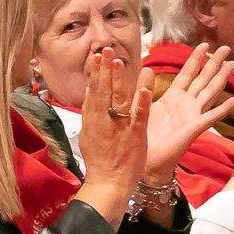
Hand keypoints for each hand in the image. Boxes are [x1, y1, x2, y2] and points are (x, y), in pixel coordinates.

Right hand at [76, 48, 152, 211]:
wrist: (108, 183)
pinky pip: (139, 117)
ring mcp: (119, 128)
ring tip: (121, 61)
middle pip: (104, 91)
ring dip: (120, 80)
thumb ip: (90, 114)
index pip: (94, 92)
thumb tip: (89, 93)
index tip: (98, 57)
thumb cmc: (100, 161)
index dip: (96, 73)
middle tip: (106, 50)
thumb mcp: (88, 135)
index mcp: (93, 120)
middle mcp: (103, 121)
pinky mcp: (135, 136)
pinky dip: (142, 102)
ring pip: (119, 100)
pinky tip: (145, 87)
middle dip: (104, 70)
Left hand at [143, 42, 233, 181]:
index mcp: (173, 98)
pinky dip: (224, 108)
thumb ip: (144, 89)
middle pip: (203, 79)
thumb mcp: (142, 106)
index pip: (187, 73)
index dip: (196, 59)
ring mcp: (193, 115)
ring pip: (210, 92)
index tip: (204, 45)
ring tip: (233, 64)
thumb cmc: (145, 136)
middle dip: (215, 62)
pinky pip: (212, 116)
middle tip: (226, 48)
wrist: (146, 159)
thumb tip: (145, 69)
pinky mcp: (195, 128)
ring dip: (222, 78)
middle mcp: (186, 104)